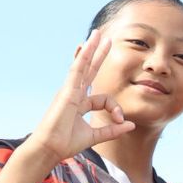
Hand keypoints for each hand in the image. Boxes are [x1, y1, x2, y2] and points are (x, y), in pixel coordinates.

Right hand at [28, 29, 136, 165]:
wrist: (50, 149)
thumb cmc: (66, 144)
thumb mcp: (96, 136)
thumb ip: (113, 130)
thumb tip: (131, 125)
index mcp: (80, 105)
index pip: (104, 100)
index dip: (116, 109)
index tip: (121, 121)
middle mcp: (74, 95)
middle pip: (90, 71)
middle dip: (98, 55)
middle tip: (107, 39)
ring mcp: (69, 91)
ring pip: (82, 65)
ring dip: (91, 49)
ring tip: (98, 34)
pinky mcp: (66, 91)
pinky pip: (76, 70)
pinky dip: (82, 58)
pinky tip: (87, 45)